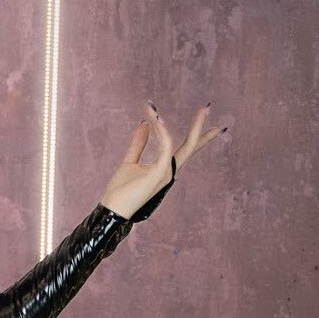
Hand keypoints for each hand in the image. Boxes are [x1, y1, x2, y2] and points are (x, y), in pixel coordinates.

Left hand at [99, 102, 224, 219]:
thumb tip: (144, 124)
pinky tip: (158, 118)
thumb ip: (138, 143)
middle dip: (201, 128)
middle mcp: (169, 171)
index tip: (192, 114)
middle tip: (207, 108)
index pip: (182, 148)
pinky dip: (163, 132)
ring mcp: (166, 173)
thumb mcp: (129, 161)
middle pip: (191, 147)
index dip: (190, 132)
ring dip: (192, 125)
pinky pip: (166, 148)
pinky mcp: (159, 174)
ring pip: (186, 146)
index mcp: (163, 168)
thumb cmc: (119, 191)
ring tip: (200, 108)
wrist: (111, 209)